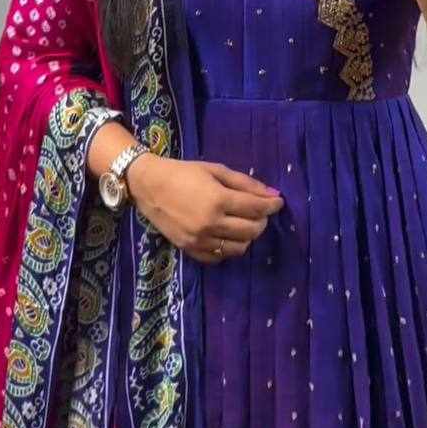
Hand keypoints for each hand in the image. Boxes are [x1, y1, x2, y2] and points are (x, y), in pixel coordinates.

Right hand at [125, 152, 284, 263]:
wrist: (148, 185)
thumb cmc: (183, 172)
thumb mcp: (216, 170)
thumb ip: (245, 183)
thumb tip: (272, 194)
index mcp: (218, 200)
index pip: (257, 209)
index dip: (272, 205)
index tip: (278, 202)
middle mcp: (211, 224)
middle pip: (252, 231)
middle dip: (262, 221)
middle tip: (259, 211)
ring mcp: (200, 240)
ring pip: (239, 248)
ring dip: (247, 236)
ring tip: (243, 223)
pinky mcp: (190, 250)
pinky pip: (220, 257)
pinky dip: (229, 248)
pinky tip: (226, 234)